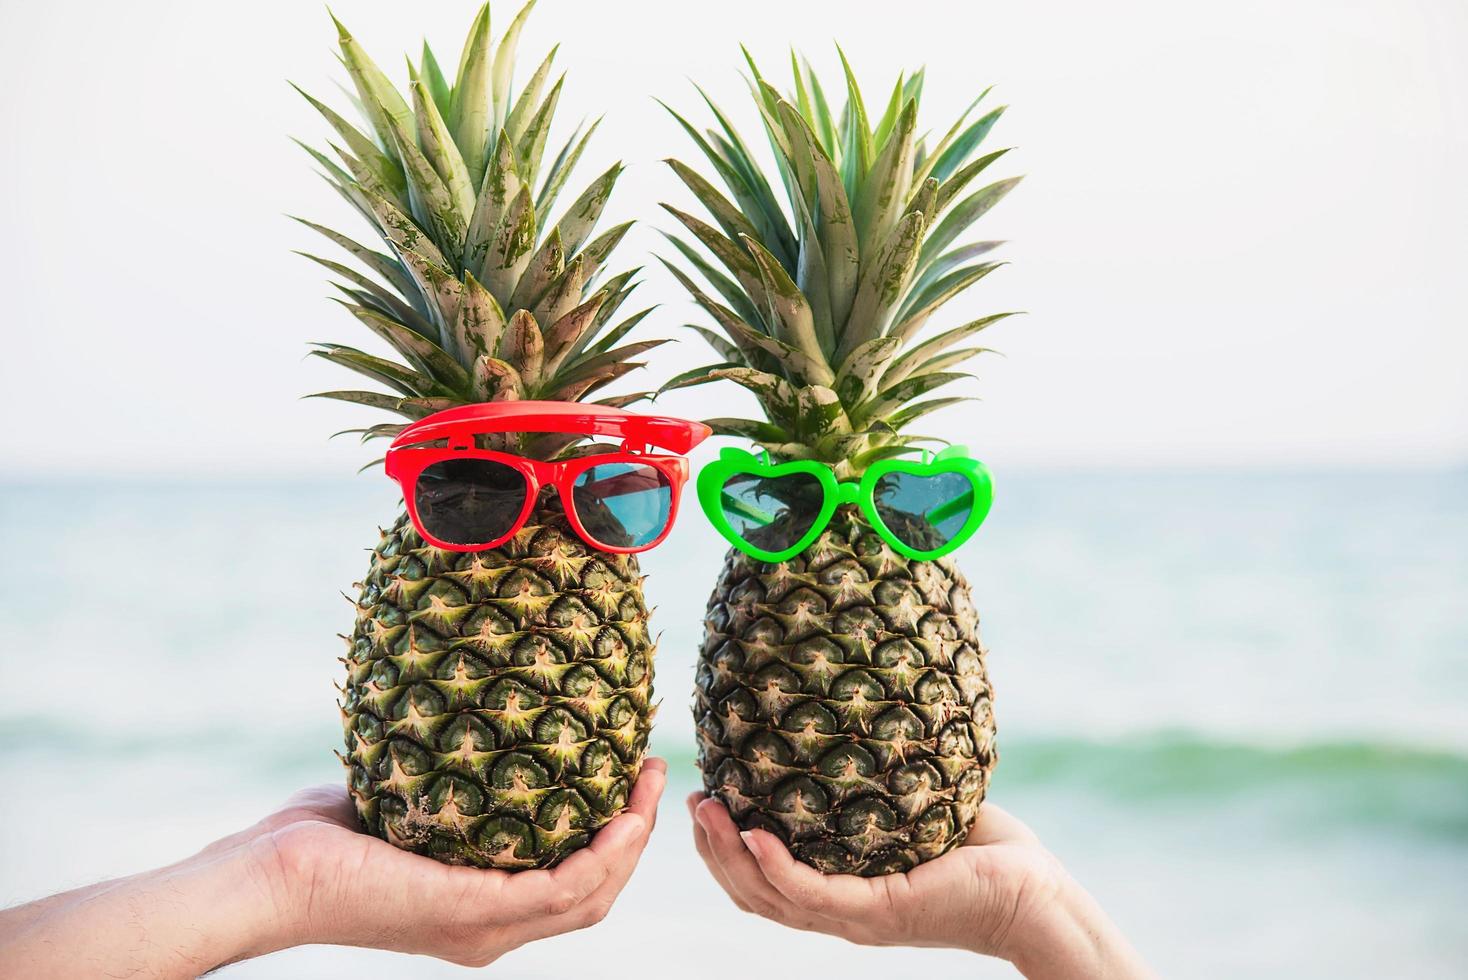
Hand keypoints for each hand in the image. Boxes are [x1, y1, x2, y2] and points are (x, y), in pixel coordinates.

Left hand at [0, 760, 665, 976]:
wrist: (268, 874)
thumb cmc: (319, 837)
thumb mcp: (407, 802)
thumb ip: (448, 776)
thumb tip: (475, 710)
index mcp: (480, 908)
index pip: (572, 887)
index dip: (615, 840)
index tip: (632, 776)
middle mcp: (490, 929)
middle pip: (597, 896)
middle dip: (638, 836)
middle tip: (654, 772)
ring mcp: (483, 927)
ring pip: (592, 895)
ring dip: (633, 839)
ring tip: (650, 780)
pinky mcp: (470, 910)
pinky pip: (562, 890)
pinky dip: (603, 855)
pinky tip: (621, 815)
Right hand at [688, 792, 1150, 979]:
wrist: (1035, 893)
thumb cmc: (987, 852)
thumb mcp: (917, 809)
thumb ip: (883, 778)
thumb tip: (862, 708)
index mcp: (843, 896)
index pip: (766, 884)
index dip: (724, 850)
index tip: (701, 801)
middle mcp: (842, 915)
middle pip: (752, 893)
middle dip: (710, 852)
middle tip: (688, 802)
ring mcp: (858, 919)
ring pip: (769, 898)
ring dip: (727, 856)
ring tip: (703, 810)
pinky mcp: (880, 914)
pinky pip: (812, 895)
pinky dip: (776, 867)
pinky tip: (752, 834)